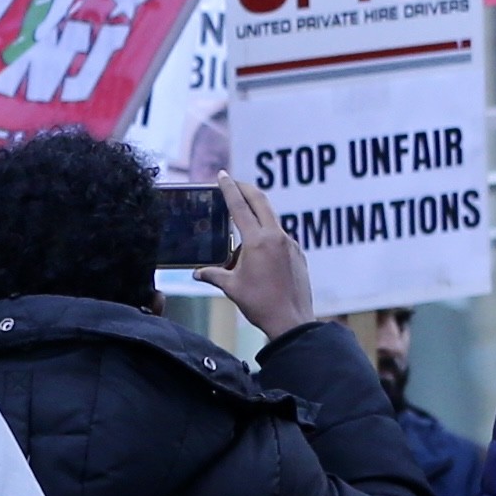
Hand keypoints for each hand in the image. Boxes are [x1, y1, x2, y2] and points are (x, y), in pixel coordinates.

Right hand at [215, 173, 314, 338]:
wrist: (292, 320)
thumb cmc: (260, 303)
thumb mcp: (231, 287)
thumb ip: (213, 274)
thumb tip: (197, 272)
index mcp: (257, 241)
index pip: (240, 206)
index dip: (229, 188)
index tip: (222, 175)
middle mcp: (276, 236)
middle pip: (260, 201)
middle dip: (246, 188)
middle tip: (234, 182)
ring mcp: (290, 243)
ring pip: (271, 218)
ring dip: (257, 213)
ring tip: (242, 219)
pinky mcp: (298, 253)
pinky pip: (280, 235)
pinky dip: (268, 233)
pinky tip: (259, 248)